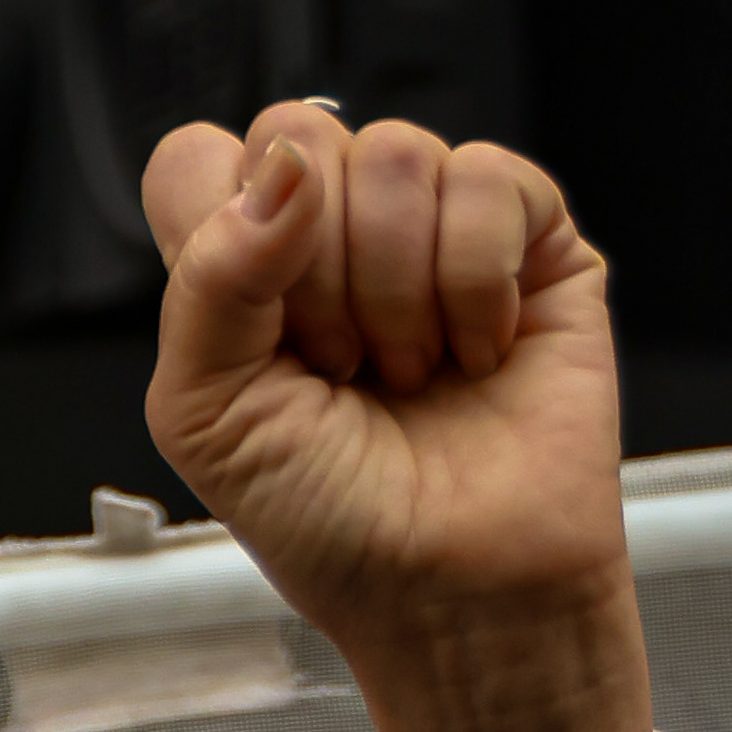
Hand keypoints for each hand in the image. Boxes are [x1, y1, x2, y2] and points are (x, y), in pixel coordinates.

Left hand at [141, 106, 647, 731]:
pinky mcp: (530, 235)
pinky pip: (487, 179)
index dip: (222, 224)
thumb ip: (208, 278)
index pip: (201, 158)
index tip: (261, 329)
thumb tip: (283, 169)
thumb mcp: (208, 416)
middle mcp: (334, 234)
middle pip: (298, 137)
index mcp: (242, 269)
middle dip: (317, 277)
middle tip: (344, 372)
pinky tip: (478, 353)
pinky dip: (476, 283)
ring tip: (412, 375)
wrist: (453, 594)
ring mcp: (433, 226)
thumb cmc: (332, 527)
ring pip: (396, 153)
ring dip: (397, 294)